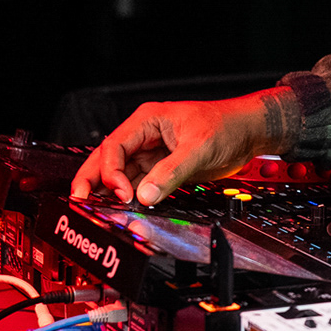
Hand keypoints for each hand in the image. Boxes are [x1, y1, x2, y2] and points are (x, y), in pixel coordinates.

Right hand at [69, 90, 295, 205]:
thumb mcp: (200, 147)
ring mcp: (152, 153)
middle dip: (93, 180)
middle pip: (108, 159)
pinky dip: (130, 196)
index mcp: (147, 121)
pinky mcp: (162, 168)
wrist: (250, 132)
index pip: (114, 146)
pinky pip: (139, 183)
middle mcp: (145, 136)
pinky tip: (123, 208)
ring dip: (110, 191)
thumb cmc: (227, 125)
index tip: (123, 193)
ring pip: (121, 174)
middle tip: (80, 202)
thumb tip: (145, 194)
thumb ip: (171, 171)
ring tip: (98, 210)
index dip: (111, 172)